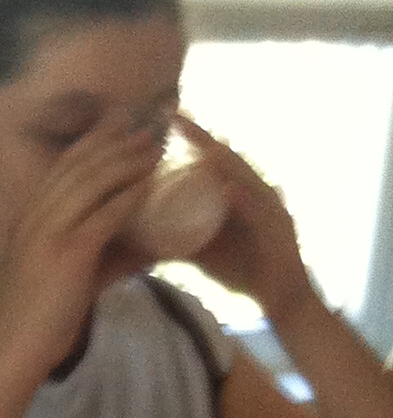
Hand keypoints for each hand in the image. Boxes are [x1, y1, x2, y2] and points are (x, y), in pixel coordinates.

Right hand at [0, 124, 163, 375]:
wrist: (18, 347)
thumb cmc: (44, 318)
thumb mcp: (77, 278)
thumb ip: (111, 259)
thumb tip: (150, 249)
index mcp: (30, 219)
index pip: (62, 168)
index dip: (91, 142)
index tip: (119, 124)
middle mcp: (36, 217)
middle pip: (77, 165)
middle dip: (112, 140)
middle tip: (143, 124)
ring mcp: (50, 233)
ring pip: (92, 182)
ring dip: (125, 160)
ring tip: (153, 146)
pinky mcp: (68, 253)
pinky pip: (105, 214)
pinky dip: (129, 196)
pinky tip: (150, 183)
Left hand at [171, 113, 320, 329]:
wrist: (280, 302)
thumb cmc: (242, 272)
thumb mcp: (202, 253)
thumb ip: (174, 242)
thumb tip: (137, 239)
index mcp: (241, 194)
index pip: (214, 159)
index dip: (192, 138)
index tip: (163, 120)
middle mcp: (258, 193)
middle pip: (228, 160)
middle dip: (202, 137)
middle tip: (174, 116)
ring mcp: (271, 210)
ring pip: (246, 178)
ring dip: (223, 160)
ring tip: (198, 142)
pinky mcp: (279, 232)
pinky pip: (260, 214)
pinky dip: (244, 200)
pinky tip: (227, 188)